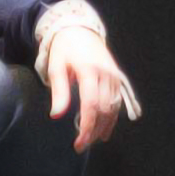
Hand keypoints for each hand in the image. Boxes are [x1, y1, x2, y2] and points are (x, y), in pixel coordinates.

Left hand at [39, 18, 137, 149]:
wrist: (81, 30)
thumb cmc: (64, 49)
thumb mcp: (56, 67)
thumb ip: (59, 91)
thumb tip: (56, 115)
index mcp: (89, 70)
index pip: (91, 104)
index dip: (87, 126)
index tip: (79, 142)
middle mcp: (106, 73)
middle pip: (104, 109)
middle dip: (94, 130)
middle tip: (82, 145)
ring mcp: (114, 75)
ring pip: (113, 107)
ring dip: (105, 126)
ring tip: (93, 140)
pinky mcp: (117, 77)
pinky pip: (118, 101)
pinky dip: (113, 117)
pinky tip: (105, 130)